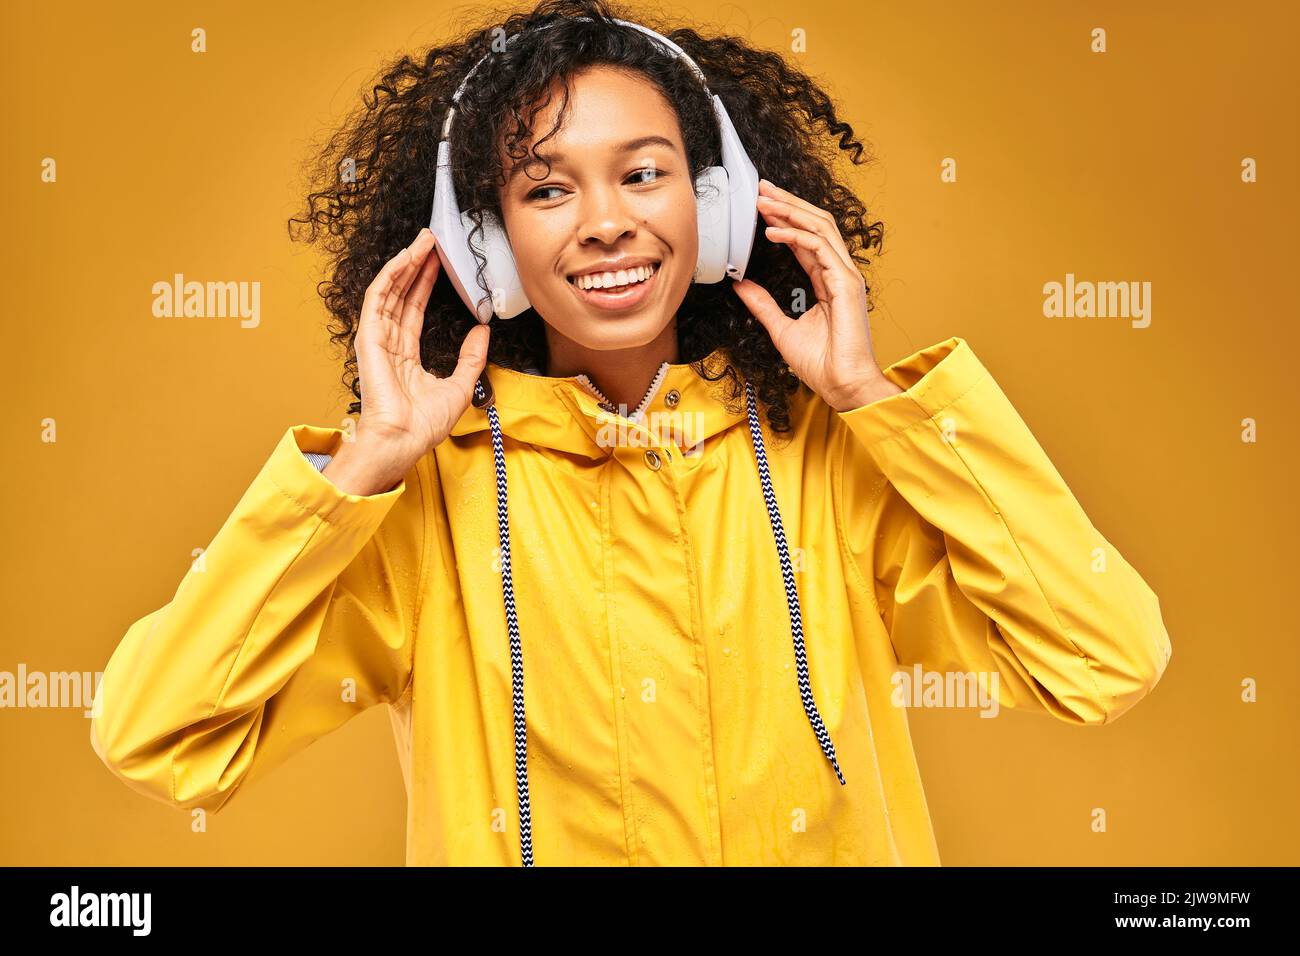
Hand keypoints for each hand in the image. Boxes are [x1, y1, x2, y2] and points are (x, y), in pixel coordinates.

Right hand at [326, 228, 489, 494]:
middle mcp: (389, 344)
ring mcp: (376, 340)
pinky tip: (406, 258)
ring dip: (405, 263)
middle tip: (433, 239)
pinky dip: (391, 276)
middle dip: (417, 265)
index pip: (414, 309)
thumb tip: (484, 329)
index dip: (427, 284)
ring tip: (424, 240)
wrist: (404, 441)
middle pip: (402, 294)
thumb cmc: (423, 425)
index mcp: (405, 355)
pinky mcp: (369, 338)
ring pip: (390, 290)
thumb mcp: (461, 385)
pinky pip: (378, 298)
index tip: (441, 262)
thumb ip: (472, 357)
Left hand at [730, 179, 901, 411]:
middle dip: (788, 204)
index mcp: (827, 282)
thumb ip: (762, 304)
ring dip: (790, 212)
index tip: (761, 207)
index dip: (784, 220)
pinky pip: (820, 248)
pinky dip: (795, 236)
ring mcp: (846, 276)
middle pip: (816, 225)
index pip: (806, 240)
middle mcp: (839, 274)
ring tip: (764, 201)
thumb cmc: (821, 364)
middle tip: (761, 189)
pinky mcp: (846, 284)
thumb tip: (740, 285)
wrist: (841, 385)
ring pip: (820, 228)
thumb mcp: (780, 328)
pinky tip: (773, 232)